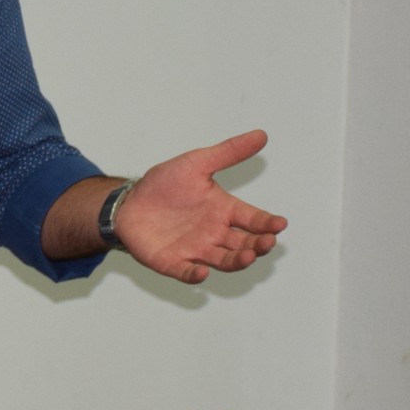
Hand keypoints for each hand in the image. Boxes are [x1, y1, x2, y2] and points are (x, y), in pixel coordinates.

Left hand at [116, 130, 286, 283]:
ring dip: (237, 261)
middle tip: (267, 242)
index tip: (280, 223)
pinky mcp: (172, 262)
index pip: (253, 219)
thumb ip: (228, 153)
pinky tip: (202, 274)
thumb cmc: (164, 184)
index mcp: (224, 210)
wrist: (128, 202)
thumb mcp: (196, 163)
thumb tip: (261, 135)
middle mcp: (215, 233)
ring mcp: (195, 249)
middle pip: (244, 244)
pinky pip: (186, 272)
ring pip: (223, 260)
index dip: (267, 223)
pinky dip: (195, 275)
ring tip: (246, 257)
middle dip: (258, 245)